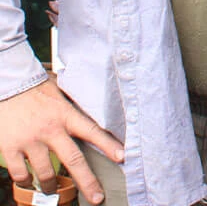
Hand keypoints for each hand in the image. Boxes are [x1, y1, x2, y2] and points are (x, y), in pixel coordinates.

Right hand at [0, 77, 123, 204]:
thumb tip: (92, 107)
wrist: (8, 84)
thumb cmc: (36, 87)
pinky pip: (21, 174)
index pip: (92, 131)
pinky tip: (29, 179)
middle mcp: (50, 129)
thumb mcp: (61, 91)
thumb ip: (73, 106)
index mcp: (65, 114)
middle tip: (97, 198)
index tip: (122, 157)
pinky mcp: (10, 148)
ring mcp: (30, 141)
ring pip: (46, 173)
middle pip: (73, 160)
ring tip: (52, 188)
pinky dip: (26, 181)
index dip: (108, 145)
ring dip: (51, 185)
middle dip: (87, 182)